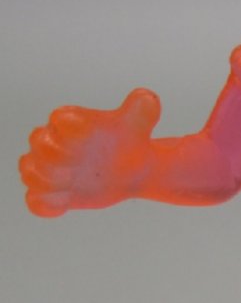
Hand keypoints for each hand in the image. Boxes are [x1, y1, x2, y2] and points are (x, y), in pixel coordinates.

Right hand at [20, 88, 159, 216]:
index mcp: (73, 121)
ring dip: (44, 180)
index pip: (61, 120)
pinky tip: (64, 205)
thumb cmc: (130, 142)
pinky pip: (37, 201)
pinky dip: (44, 204)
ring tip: (68, 184)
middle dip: (53, 156)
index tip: (88, 135)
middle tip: (74, 167)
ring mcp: (51, 168)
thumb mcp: (137, 125)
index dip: (69, 129)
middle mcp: (56, 141)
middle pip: (39, 144)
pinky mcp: (54, 193)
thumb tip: (148, 98)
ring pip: (31, 171)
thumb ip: (141, 110)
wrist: (131, 170)